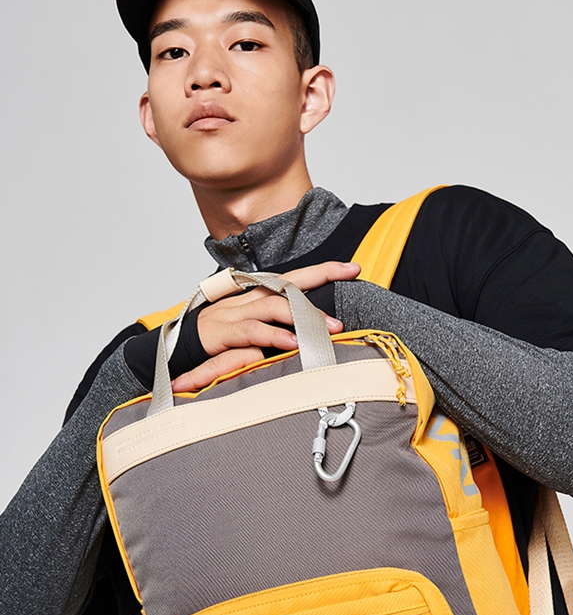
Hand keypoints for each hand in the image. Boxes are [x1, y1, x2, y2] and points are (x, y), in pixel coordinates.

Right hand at [171, 260, 359, 391]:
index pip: (295, 277)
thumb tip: (313, 329)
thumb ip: (279, 325)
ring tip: (329, 328)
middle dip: (321, 278)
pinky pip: (253, 331)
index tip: (353, 268)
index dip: (324, 271)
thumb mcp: (254, 327)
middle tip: (350, 283)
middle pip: (289, 282)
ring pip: (274, 305)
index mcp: (258, 295)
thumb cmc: (220, 338)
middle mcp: (249, 298)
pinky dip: (274, 336)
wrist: (177, 347)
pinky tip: (293, 344)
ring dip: (304, 316)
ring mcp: (236, 313)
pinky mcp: (224, 333)